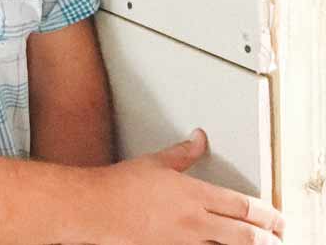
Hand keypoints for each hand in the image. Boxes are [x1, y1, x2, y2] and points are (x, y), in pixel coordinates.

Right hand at [95, 130, 283, 243]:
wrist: (95, 207)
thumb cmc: (120, 185)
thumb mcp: (155, 162)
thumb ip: (182, 153)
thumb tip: (199, 139)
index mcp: (193, 194)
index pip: (244, 206)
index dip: (267, 214)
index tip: (277, 218)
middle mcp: (194, 221)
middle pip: (246, 235)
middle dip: (269, 238)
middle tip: (278, 237)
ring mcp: (185, 242)